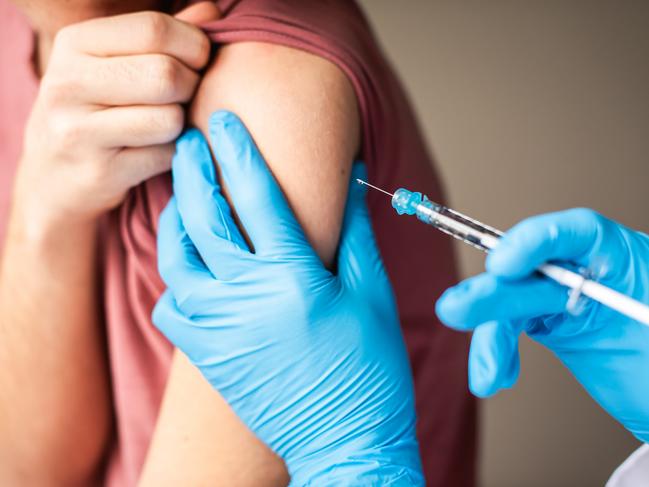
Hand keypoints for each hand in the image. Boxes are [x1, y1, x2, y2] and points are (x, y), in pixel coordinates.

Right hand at [14, 7, 217, 230]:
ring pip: (170, 119)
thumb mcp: (116, 62)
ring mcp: (78, 130)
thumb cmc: (98, 110)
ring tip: (165, 124)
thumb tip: (212, 10)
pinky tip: (153, 152)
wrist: (53, 177)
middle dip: (192, 87)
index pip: (155, 29)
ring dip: (182, 125)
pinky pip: (165, 156)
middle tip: (184, 97)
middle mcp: (68, 82)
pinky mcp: (98, 171)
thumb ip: (164, 35)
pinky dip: (172, 155)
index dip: (194, 45)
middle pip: (167, 74)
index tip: (198, 61)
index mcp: (76, 42)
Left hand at [153, 111, 422, 483]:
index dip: (239, 151)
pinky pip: (173, 306)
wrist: (347, 442)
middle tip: (190, 141)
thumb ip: (353, 231)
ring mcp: (221, 329)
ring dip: (177, 219)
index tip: (226, 121)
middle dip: (194, 169)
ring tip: (184, 197)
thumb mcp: (371, 294)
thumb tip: (350, 175)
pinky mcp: (209, 356)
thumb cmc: (369, 369)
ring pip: (177, 259)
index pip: (257, 196)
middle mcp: (249, 299)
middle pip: (205, 217)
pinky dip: (177, 278)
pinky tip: (191, 264)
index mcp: (294, 278)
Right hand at [436, 208, 648, 441]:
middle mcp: (584, 269)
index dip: (535, 241)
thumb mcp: (648, 323)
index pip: (576, 233)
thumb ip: (617, 302)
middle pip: (528, 273)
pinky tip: (494, 376)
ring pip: (509, 305)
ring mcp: (561, 296)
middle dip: (491, 294)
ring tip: (484, 370)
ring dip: (488, 335)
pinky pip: (508, 331)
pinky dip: (496, 354)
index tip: (503, 265)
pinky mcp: (546, 322)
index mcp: (621, 255)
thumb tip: (541, 287)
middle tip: (457, 309)